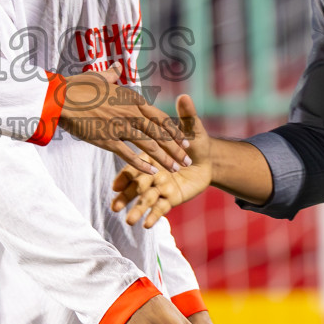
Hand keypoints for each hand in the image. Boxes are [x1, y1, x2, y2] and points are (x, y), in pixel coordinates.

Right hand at [59, 64, 186, 174]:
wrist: (60, 98)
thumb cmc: (77, 86)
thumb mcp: (99, 76)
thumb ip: (112, 74)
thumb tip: (118, 66)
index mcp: (131, 99)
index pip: (159, 117)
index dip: (174, 131)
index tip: (185, 141)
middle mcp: (130, 113)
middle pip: (159, 133)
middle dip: (176, 148)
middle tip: (188, 160)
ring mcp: (119, 127)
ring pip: (149, 145)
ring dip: (164, 158)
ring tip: (176, 169)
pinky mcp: (107, 139)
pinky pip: (128, 154)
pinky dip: (142, 164)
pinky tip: (152, 173)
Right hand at [110, 95, 214, 226]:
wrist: (210, 159)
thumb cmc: (196, 141)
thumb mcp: (191, 128)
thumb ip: (186, 115)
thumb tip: (185, 97)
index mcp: (151, 156)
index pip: (136, 166)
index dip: (127, 176)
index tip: (115, 186)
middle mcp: (152, 173)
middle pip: (136, 187)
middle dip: (125, 197)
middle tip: (113, 208)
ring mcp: (160, 187)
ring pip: (146, 200)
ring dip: (137, 210)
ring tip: (129, 221)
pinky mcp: (171, 197)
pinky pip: (161, 208)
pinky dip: (154, 216)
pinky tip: (147, 226)